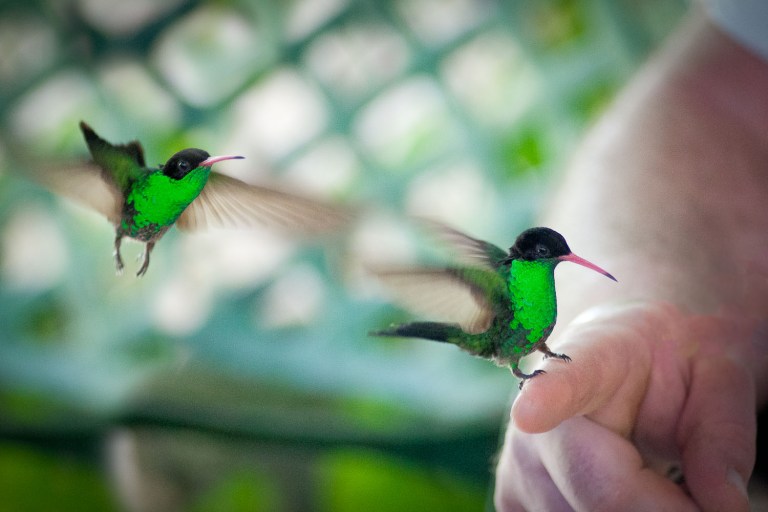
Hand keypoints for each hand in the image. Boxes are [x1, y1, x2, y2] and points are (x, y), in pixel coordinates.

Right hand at [494, 302, 756, 511]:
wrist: (620, 358)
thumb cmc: (667, 361)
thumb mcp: (718, 375)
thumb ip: (723, 436)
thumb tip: (726, 507)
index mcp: (586, 364)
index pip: (563, 381)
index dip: (547, 399)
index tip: (531, 412)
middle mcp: (534, 420)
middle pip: (604, 498)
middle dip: (672, 510)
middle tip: (706, 495)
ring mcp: (516, 469)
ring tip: (663, 482)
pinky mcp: (515, 504)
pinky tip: (634, 498)